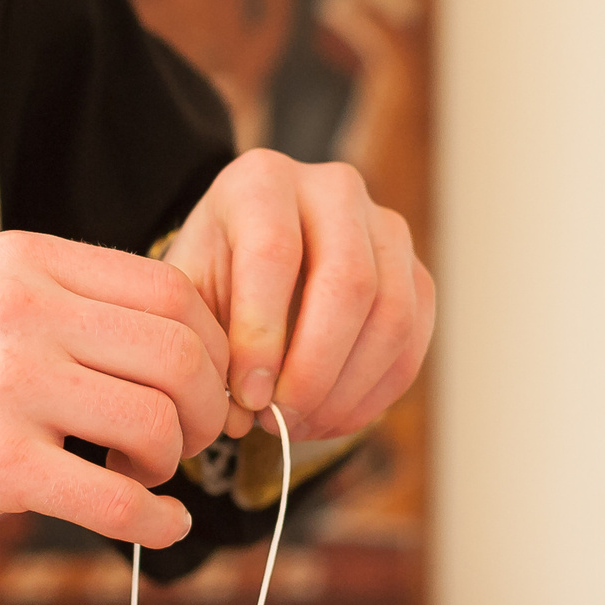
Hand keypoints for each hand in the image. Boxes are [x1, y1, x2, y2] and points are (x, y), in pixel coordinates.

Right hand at [0, 231, 230, 547]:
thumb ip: (67, 301)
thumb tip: (177, 341)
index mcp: (24, 259)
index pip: (170, 287)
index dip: (209, 344)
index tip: (202, 384)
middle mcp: (22, 309)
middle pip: (178, 352)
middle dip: (203, 406)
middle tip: (185, 438)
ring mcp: (9, 385)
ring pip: (156, 421)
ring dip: (172, 459)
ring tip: (141, 474)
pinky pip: (116, 500)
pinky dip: (156, 521)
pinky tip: (159, 527)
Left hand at [161, 149, 433, 442]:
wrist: (250, 254)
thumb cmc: (215, 273)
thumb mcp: (188, 292)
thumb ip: (204, 341)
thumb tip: (242, 412)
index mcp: (262, 181)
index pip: (274, 253)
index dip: (262, 335)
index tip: (248, 397)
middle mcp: (334, 189)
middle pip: (349, 281)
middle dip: (315, 368)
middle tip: (280, 418)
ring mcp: (386, 227)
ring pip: (392, 315)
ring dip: (348, 389)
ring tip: (300, 424)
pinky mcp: (415, 271)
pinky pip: (414, 339)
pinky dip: (375, 393)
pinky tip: (331, 418)